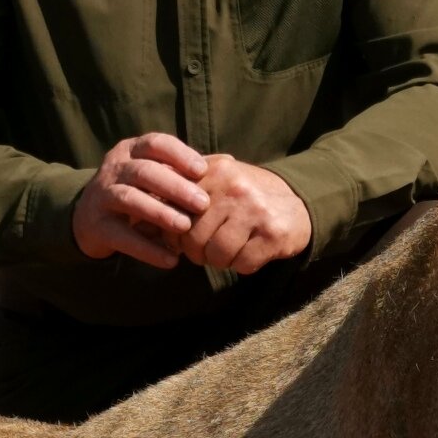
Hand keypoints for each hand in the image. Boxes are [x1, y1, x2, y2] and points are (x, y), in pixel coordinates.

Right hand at [73, 132, 208, 266]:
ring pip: (130, 199)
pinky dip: (148, 249)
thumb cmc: (136, 191)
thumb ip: (184, 170)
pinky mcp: (96, 226)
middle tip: (202, 203)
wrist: (89, 219)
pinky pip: (123, 236)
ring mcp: (102, 196)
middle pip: (144, 172)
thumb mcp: (155, 175)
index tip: (202, 170)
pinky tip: (170, 259)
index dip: (179, 155)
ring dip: (160, 212)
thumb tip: (228, 161)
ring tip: (185, 226)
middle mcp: (114, 169)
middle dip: (175, 187)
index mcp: (131, 151)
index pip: (155, 144)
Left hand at [179, 152, 312, 275]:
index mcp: (215, 171)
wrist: (298, 201)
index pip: (176, 211)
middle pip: (193, 238)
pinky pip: (243, 264)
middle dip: (197, 252)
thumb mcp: (215, 182)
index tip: (183, 237)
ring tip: (229, 250)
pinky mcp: (273, 234)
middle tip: (208, 249)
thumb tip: (139, 219)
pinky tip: (250, 252)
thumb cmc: (245, 196)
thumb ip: (179, 192)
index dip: (175, 232)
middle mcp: (234, 188)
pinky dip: (243, 265)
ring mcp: (255, 211)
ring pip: (217, 254)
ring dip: (220, 261)